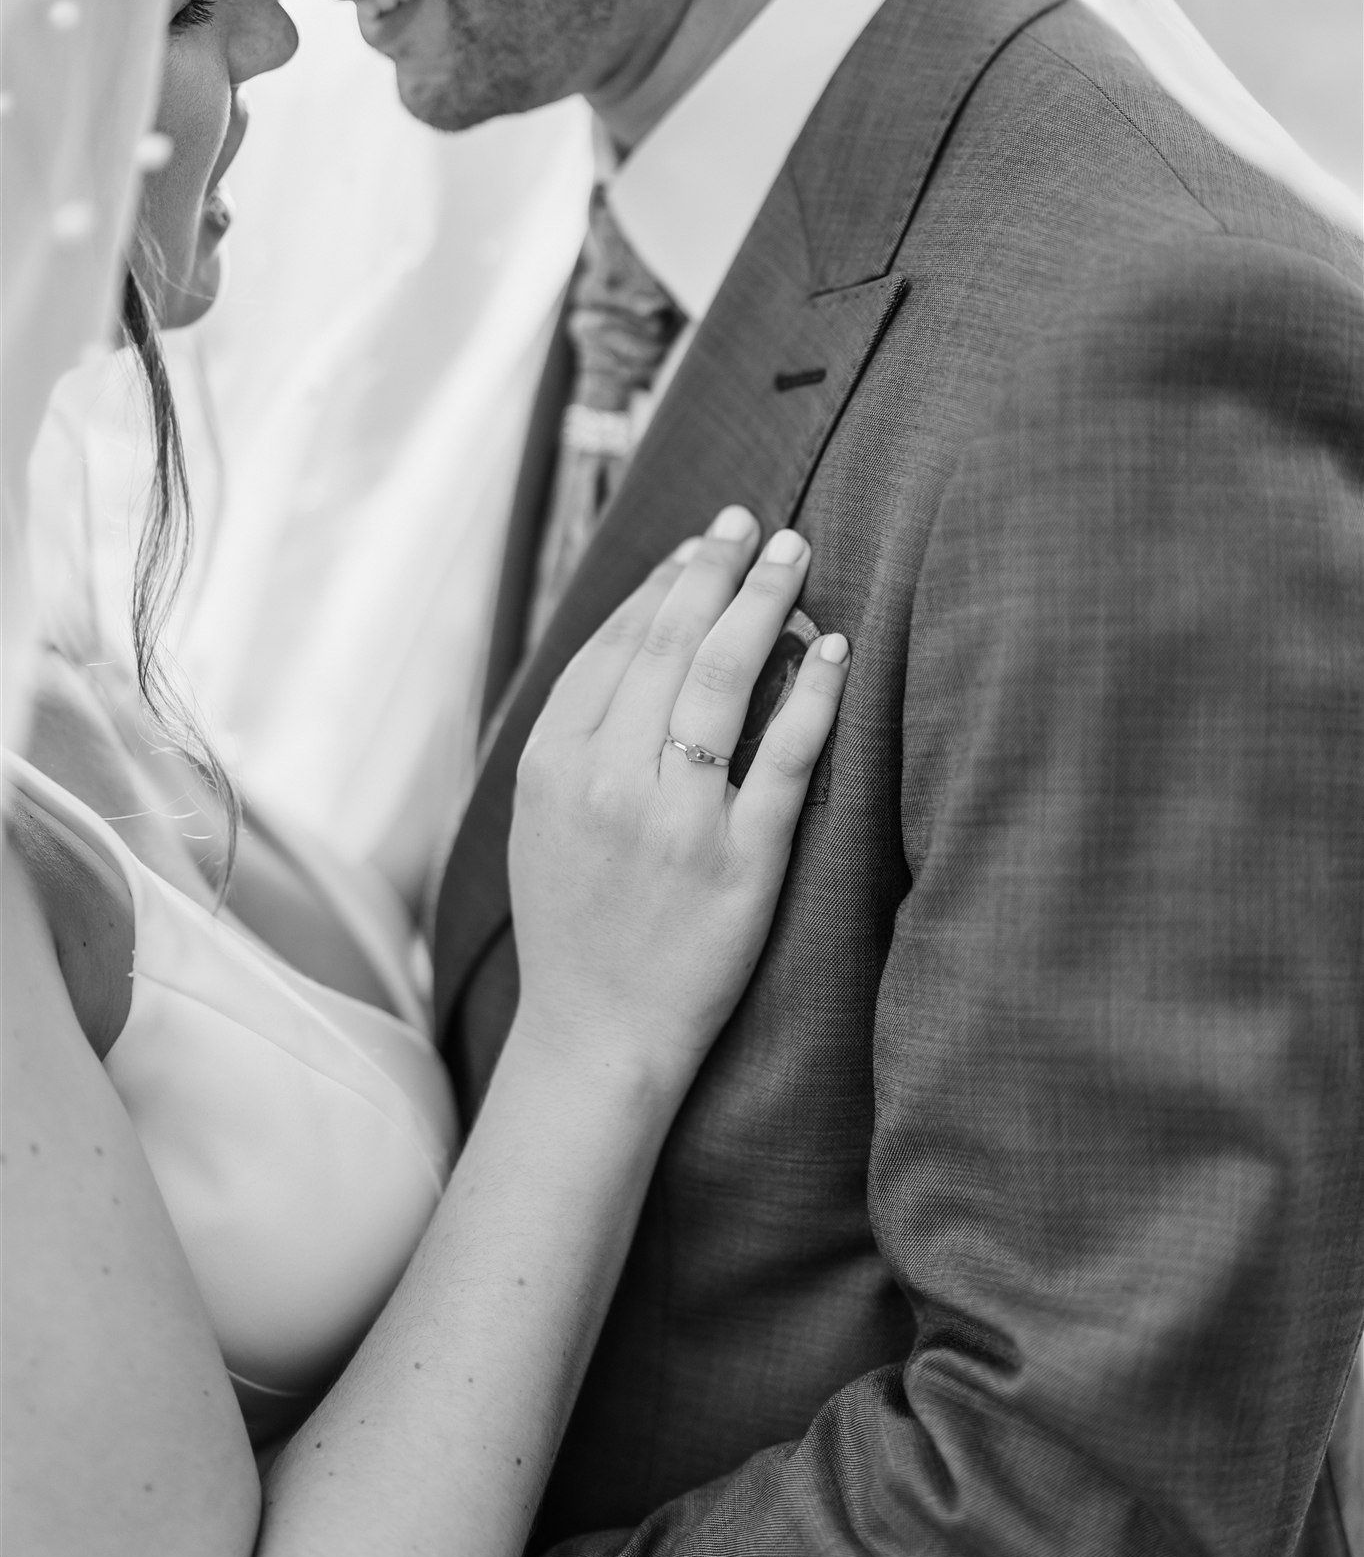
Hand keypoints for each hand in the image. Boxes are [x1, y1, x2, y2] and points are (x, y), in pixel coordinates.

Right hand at [508, 505, 848, 1097]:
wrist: (598, 1034)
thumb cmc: (577, 921)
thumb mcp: (544, 817)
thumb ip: (580, 730)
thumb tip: (641, 637)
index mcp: (553, 763)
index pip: (616, 645)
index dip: (662, 584)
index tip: (700, 543)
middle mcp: (608, 781)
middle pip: (672, 645)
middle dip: (717, 569)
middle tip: (755, 523)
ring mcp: (675, 821)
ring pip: (726, 682)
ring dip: (765, 603)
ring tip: (796, 555)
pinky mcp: (739, 861)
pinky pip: (784, 758)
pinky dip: (812, 694)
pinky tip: (833, 648)